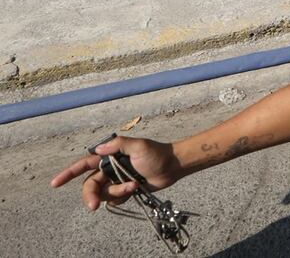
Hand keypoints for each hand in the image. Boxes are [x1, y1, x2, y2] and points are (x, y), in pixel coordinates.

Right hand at [50, 134, 180, 210]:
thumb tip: (98, 150)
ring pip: (103, 193)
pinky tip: (135, 188)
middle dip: (90, 196)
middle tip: (93, 206)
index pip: (83, 165)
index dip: (68, 173)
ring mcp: (116, 180)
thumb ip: (119, 145)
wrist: (172, 167)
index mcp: (108, 156)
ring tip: (133, 185)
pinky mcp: (124, 190)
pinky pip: (115, 198)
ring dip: (116, 192)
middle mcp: (109, 169)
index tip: (55, 184)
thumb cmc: (156, 153)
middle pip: (90, 185)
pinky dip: (123, 195)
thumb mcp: (139, 145)